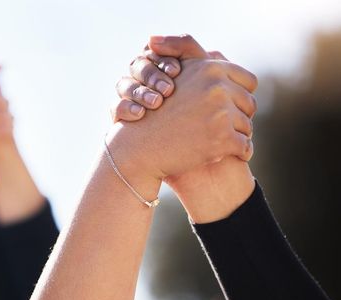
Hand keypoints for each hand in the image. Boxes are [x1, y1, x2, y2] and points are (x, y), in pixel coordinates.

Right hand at [106, 43, 256, 195]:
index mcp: (209, 68)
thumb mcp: (171, 77)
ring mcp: (220, 113)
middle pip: (250, 104)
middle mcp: (216, 87)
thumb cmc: (154, 113)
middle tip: (228, 126)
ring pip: (247, 126)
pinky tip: (230, 154)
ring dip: (238, 135)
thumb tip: (218, 54)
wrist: (140, 148)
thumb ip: (193, 58)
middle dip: (241, 116)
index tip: (231, 105)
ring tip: (224, 140)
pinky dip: (241, 152)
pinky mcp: (222, 138)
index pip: (248, 80)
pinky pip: (245, 146)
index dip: (241, 94)